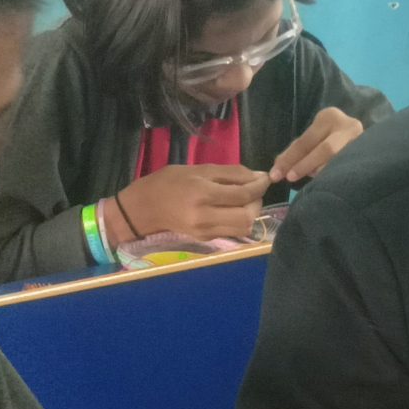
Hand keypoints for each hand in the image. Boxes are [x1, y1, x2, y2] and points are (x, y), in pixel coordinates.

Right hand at [110, 163, 268, 245]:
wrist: (143, 209)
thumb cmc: (168, 182)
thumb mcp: (197, 169)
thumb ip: (229, 173)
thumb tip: (257, 177)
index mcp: (202, 194)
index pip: (242, 194)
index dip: (259, 186)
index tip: (265, 177)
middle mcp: (205, 216)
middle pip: (248, 215)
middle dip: (257, 201)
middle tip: (254, 190)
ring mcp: (206, 231)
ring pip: (244, 227)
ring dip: (250, 213)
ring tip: (245, 200)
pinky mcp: (206, 238)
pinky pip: (232, 231)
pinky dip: (239, 219)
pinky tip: (233, 208)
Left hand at [268, 107, 365, 184]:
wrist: (371, 140)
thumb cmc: (332, 140)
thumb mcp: (313, 140)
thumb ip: (297, 152)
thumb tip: (277, 169)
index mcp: (329, 117)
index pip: (306, 140)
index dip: (289, 158)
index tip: (275, 175)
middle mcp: (348, 125)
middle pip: (325, 149)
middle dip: (305, 165)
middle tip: (289, 178)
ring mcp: (362, 140)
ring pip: (339, 159)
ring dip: (322, 173)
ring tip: (310, 183)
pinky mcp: (369, 153)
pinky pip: (349, 167)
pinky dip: (335, 177)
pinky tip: (326, 185)